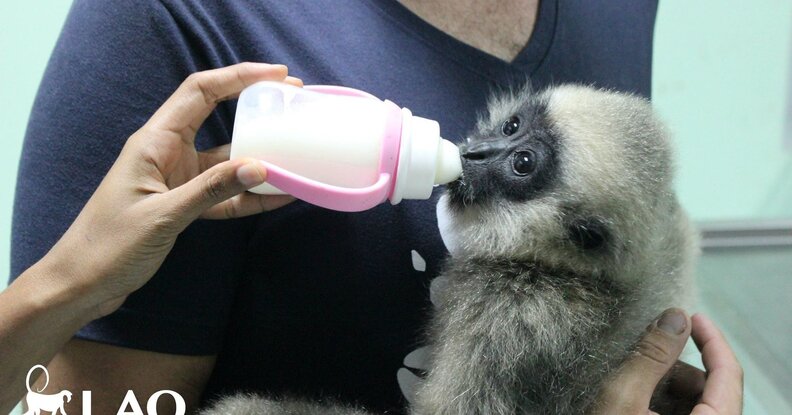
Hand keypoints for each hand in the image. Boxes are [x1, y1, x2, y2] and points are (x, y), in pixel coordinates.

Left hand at [40, 62, 301, 317]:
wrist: (81, 283)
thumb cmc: (109, 246)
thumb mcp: (162, 215)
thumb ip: (211, 190)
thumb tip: (260, 167)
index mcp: (154, 142)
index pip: (200, 92)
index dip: (239, 76)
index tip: (278, 75)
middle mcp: (168, 153)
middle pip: (218, 116)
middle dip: (256, 107)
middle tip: (295, 104)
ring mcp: (177, 178)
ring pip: (227, 158)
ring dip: (259, 156)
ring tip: (297, 152)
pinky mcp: (182, 202)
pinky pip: (224, 192)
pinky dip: (249, 194)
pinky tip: (279, 195)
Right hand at [589, 309, 742, 414]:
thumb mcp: (624, 397)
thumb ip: (651, 356)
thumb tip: (675, 316)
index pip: (729, 374)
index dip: (712, 339)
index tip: (693, 316)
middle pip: (710, 389)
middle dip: (677, 367)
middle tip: (645, 357)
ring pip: (695, 405)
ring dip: (665, 388)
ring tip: (632, 385)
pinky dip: (659, 405)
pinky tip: (633, 403)